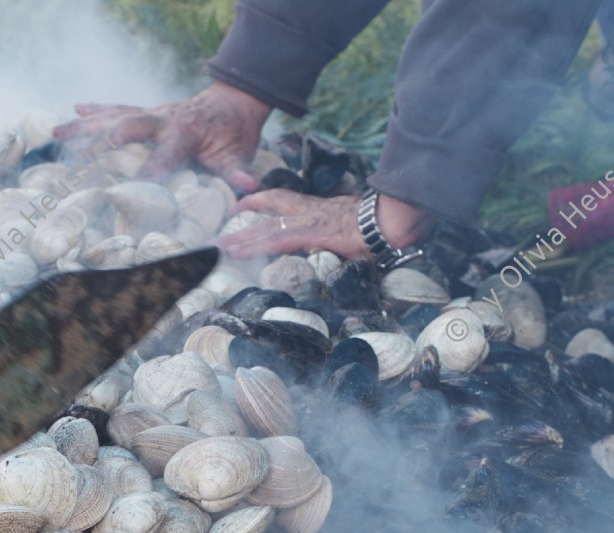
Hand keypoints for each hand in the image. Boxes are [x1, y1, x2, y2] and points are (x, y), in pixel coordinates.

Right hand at [54, 82, 271, 192]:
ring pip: (113, 116)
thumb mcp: (239, 154)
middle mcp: (162, 120)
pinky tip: (72, 110)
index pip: (160, 158)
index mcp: (183, 133)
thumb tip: (248, 189)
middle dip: (101, 143)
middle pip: (126, 128)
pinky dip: (94, 110)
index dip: (144, 176)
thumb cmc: (234, 133)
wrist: (235, 100)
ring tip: (55, 133)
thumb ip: (237, 172)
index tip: (125, 196)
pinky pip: (116, 109)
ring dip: (84, 125)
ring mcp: (151, 113)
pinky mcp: (146, 111)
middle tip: (78, 158)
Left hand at [219, 189, 433, 260]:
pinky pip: (275, 240)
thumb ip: (343, 234)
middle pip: (272, 206)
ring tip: (219, 244)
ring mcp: (309, 221)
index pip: (288, 201)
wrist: (393, 222)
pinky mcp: (310, 234)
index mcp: (321, 209)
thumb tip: (344, 244)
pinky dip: (254, 246)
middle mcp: (311, 211)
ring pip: (267, 227)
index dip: (266, 200)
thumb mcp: (357, 228)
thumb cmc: (383, 226)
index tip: (248, 203)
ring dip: (242, 237)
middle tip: (225, 220)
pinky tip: (236, 251)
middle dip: (247, 211)